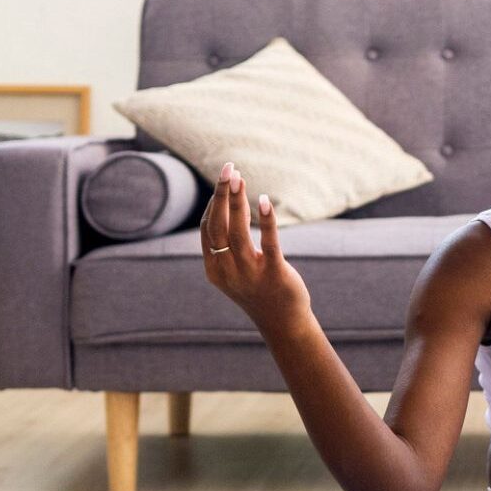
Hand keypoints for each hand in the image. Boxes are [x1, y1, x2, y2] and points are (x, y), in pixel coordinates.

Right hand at [201, 162, 311, 335]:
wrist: (282, 322)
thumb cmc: (258, 291)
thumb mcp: (234, 272)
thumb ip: (225, 247)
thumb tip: (224, 209)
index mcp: (214, 269)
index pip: (207, 229)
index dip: (213, 203)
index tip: (223, 181)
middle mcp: (228, 270)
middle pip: (218, 226)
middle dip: (221, 194)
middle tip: (228, 168)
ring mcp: (250, 273)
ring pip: (238, 231)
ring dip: (238, 202)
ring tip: (240, 178)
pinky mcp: (274, 274)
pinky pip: (269, 244)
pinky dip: (266, 220)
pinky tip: (264, 201)